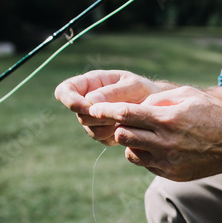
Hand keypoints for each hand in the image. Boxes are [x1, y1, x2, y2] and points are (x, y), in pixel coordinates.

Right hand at [54, 70, 177, 145]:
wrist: (157, 108)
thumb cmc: (145, 90)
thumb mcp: (134, 86)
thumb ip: (113, 93)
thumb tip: (90, 100)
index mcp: (90, 83)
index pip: (64, 91)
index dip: (70, 100)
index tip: (88, 107)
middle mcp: (87, 101)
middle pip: (79, 114)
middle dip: (99, 116)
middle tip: (121, 112)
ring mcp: (93, 119)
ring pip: (90, 130)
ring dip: (109, 126)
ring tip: (127, 118)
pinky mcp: (102, 133)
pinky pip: (102, 139)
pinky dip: (116, 135)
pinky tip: (128, 126)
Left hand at [87, 85, 221, 178]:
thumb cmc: (213, 115)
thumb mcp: (188, 96)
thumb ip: (158, 99)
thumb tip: (135, 106)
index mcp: (168, 119)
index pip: (126, 114)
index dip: (106, 110)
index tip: (93, 107)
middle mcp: (166, 143)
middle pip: (123, 135)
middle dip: (120, 126)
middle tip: (127, 120)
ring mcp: (167, 161)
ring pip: (131, 152)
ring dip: (132, 142)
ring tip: (146, 134)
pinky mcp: (171, 174)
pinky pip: (145, 164)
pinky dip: (145, 154)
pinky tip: (159, 146)